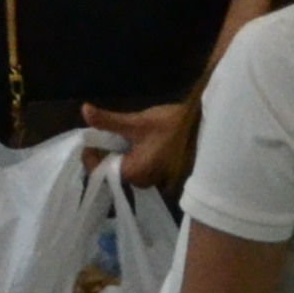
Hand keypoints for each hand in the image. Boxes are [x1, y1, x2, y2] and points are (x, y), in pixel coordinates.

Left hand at [80, 99, 196, 193]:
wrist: (210, 128)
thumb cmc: (174, 127)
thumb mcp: (138, 122)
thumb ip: (108, 121)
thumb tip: (83, 109)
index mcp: (131, 174)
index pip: (97, 170)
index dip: (91, 153)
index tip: (91, 136)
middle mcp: (141, 183)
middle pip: (112, 170)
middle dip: (107, 152)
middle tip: (106, 132)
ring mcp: (155, 180)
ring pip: (128, 167)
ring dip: (122, 152)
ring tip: (122, 134)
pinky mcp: (166, 175)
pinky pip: (142, 166)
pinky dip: (136, 154)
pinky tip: (139, 140)